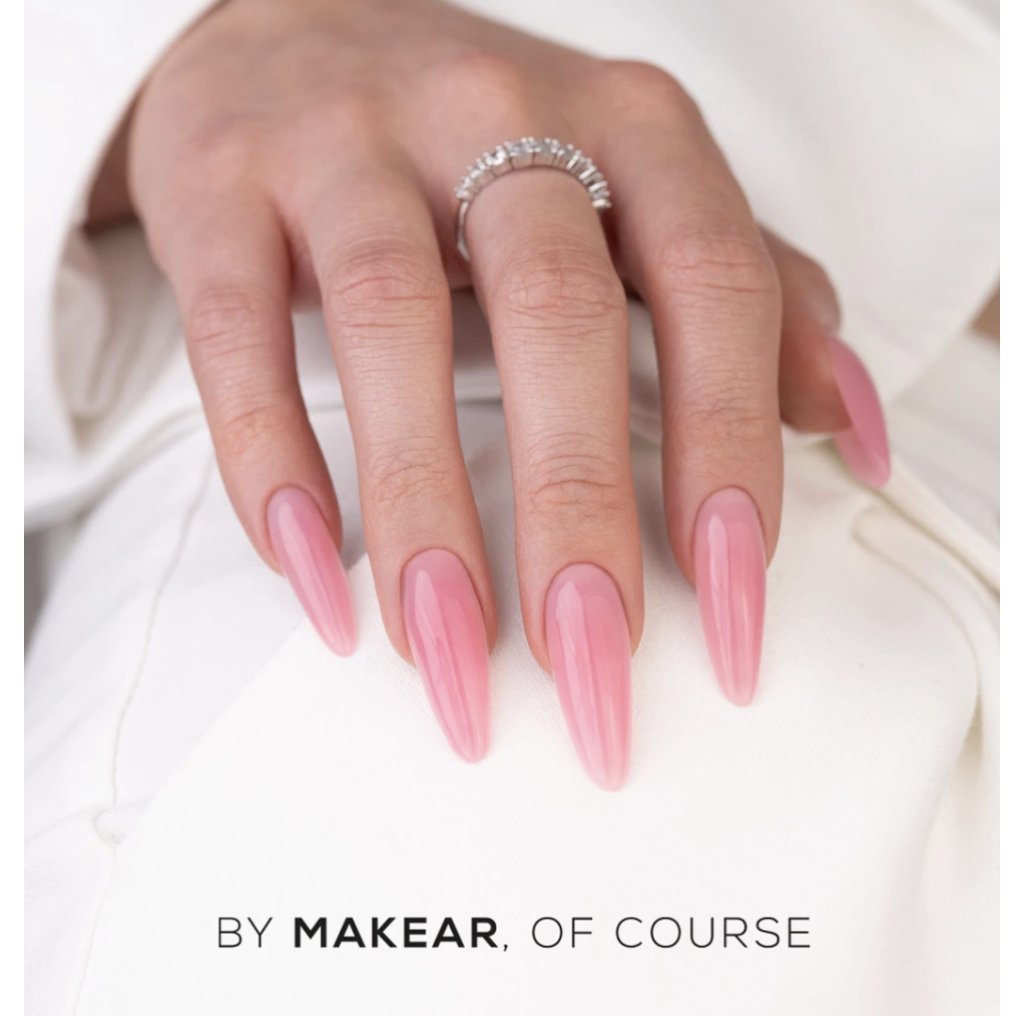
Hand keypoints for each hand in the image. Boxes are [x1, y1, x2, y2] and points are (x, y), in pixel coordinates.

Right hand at [121, 0, 889, 785]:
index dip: (732, 456)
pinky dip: (273, 461)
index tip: (734, 609)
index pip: (714, 291)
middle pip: (556, 320)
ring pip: (392, 324)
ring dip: (424, 511)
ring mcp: (347, 145)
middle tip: (590, 666)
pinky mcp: (225, 188)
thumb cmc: (484, 138)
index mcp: (628, 129)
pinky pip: (243, 335)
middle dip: (578, 512)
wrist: (293, 32)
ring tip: (447, 651)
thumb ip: (756, 293)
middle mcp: (493, 115)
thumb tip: (845, 428)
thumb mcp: (644, 187)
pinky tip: (309, 568)